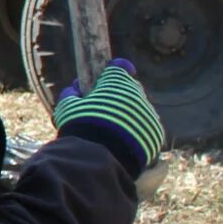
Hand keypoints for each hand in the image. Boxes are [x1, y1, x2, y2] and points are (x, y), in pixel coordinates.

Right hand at [53, 57, 165, 177]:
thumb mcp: (67, 108)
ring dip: (127, 112)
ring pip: (139, 107)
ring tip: (112, 128)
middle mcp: (137, 94)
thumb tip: (74, 91)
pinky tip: (122, 140)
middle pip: (130, 88)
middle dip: (119, 93)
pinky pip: (145, 125)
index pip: (119, 67)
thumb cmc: (81, 127)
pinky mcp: (155, 131)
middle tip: (103, 106)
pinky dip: (135, 129)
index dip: (112, 70)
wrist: (101, 156)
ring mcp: (149, 112)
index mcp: (116, 82)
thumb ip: (71, 95)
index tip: (104, 77)